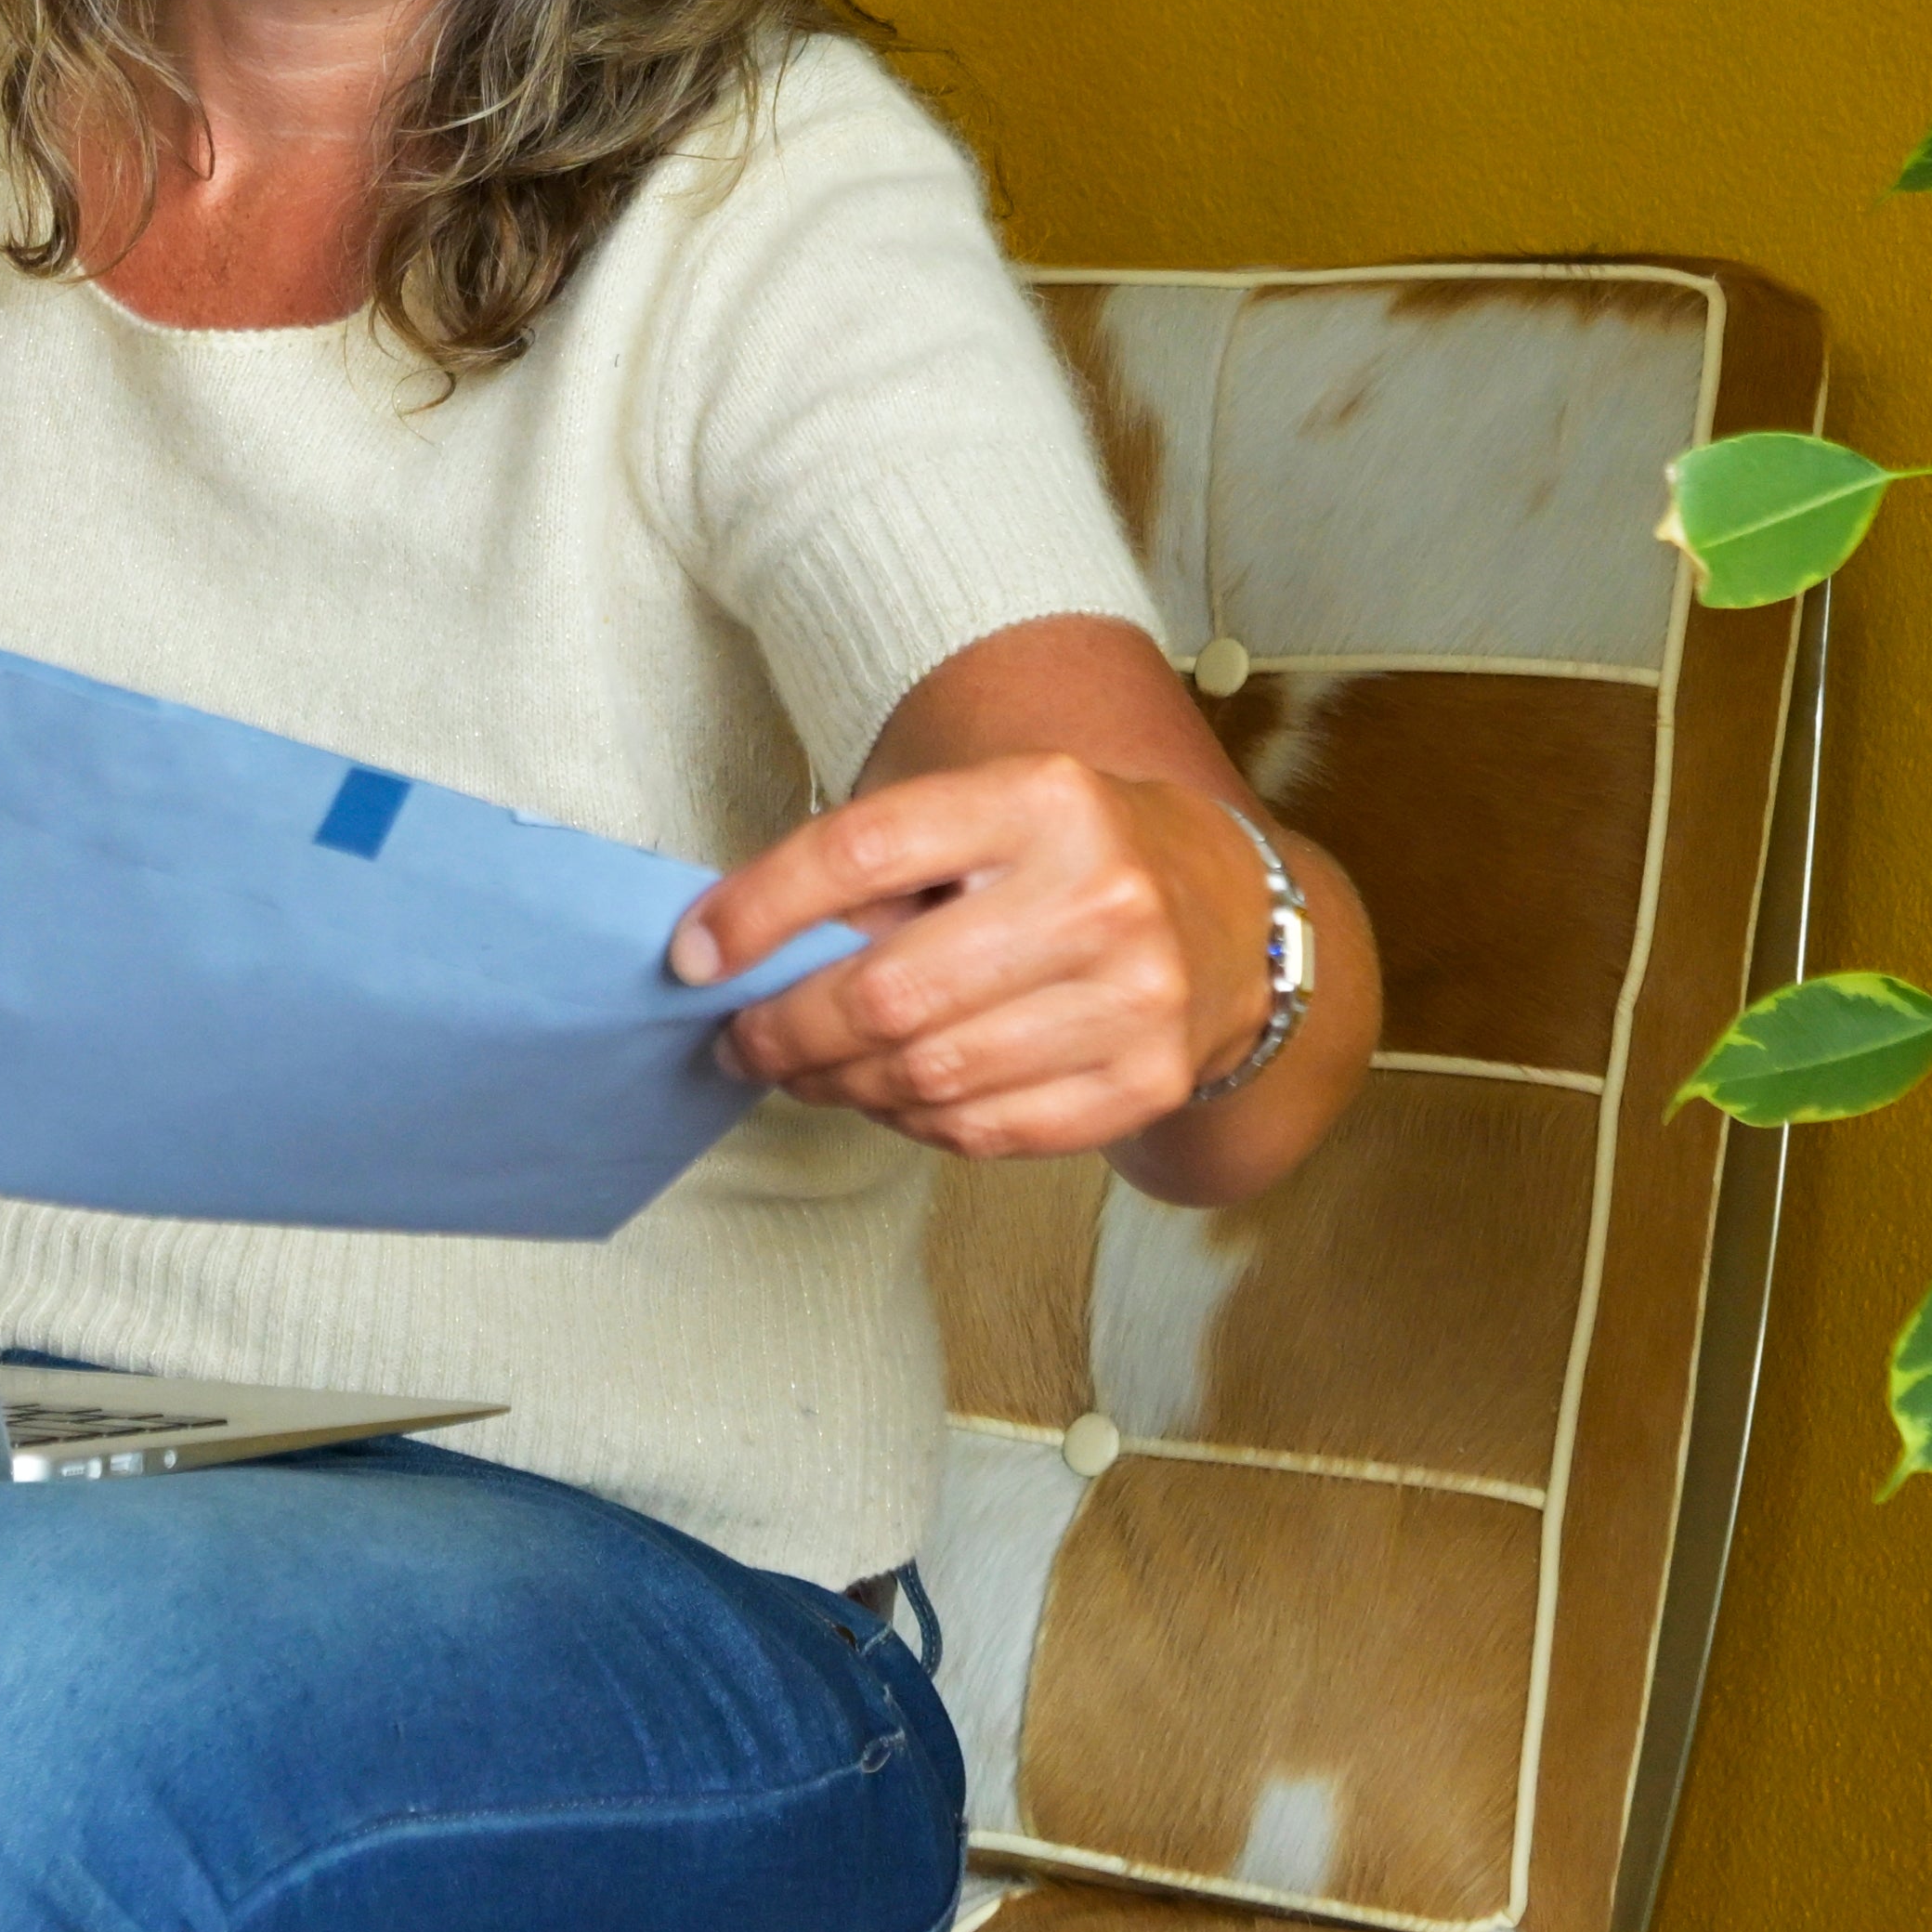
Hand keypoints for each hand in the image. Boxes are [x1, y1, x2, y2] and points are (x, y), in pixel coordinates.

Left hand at [670, 753, 1272, 1162]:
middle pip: (888, 990)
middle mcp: (1098, 895)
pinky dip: (910, 1122)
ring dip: (836, 1083)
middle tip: (738, 1037)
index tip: (693, 954)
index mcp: (1043, 800)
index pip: (863, 850)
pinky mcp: (1144, 1082)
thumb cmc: (1076, 855)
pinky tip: (886, 1095)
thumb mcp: (990, 812)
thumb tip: (736, 946)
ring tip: (801, 1067)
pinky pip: (982, 1130)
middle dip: (784, 1027)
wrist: (1238, 918)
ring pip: (927, 1076)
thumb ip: (880, 866)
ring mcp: (1134, 998)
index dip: (758, 910)